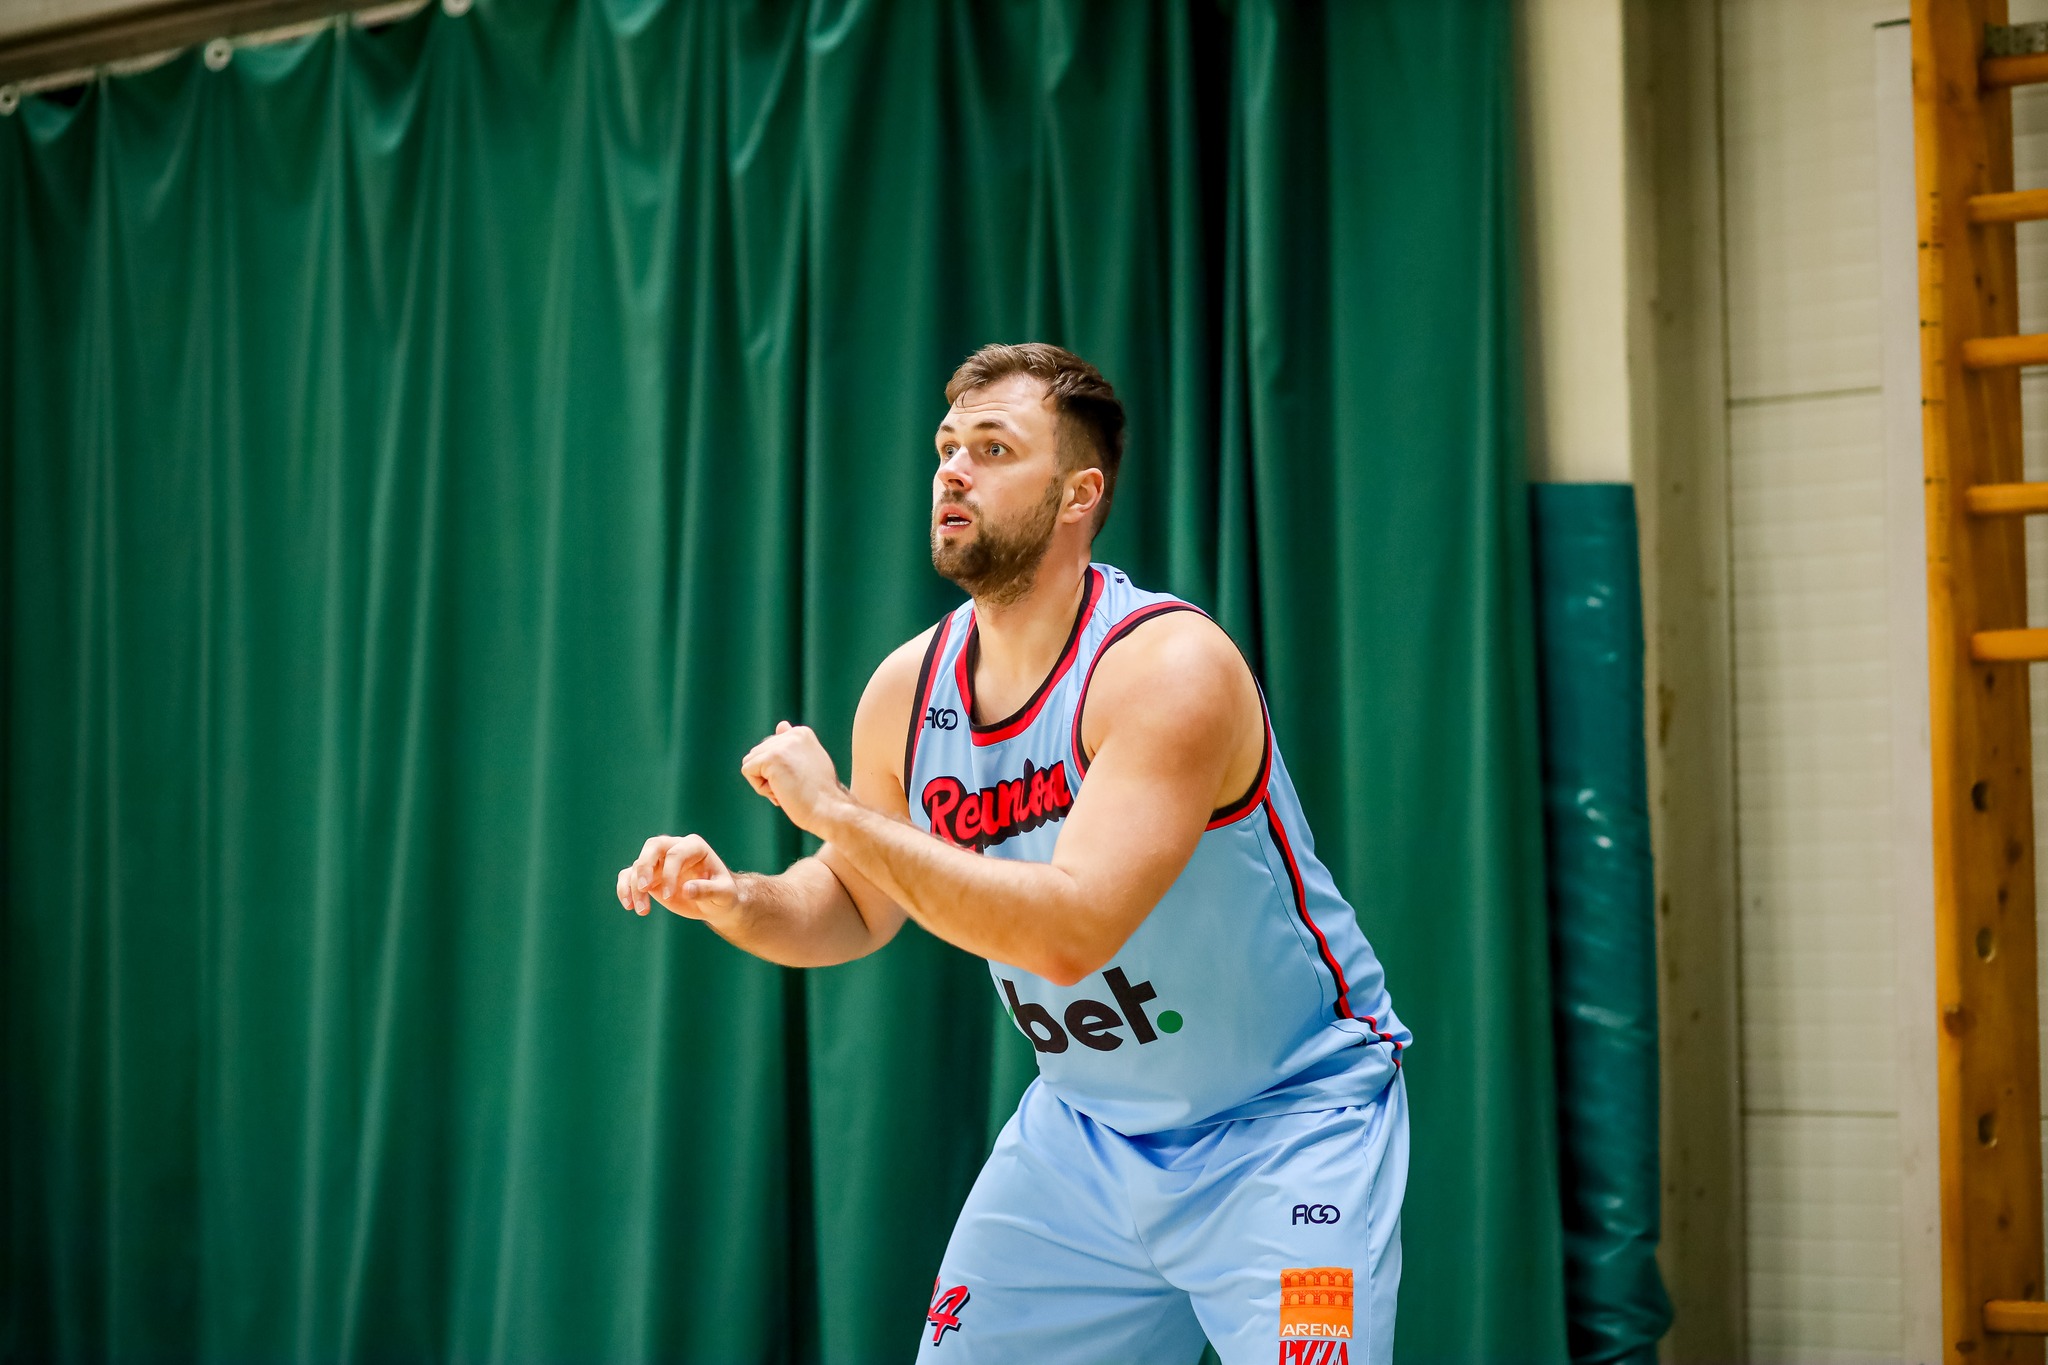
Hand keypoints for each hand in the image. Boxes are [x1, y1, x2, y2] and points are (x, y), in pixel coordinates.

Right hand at [617, 834, 737, 918]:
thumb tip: (687, 889)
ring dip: (634, 886)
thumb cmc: (724, 895)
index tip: (670, 897)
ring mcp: (660, 862)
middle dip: (645, 866)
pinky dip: (624, 888)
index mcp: (695, 847)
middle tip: (643, 888)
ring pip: (638, 864)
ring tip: (641, 910)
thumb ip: (708, 890)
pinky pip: (629, 875)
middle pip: (653, 846)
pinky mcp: (649, 876)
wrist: (716, 903)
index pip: (675, 853)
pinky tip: (628, 905)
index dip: (669, 873)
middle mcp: (675, 848)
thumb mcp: (723, 894)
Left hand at [740, 721, 850, 834]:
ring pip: (750, 763)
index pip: (769, 748)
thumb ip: (792, 745)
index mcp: (801, 733)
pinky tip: (781, 791)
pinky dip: (760, 788)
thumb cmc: (820, 793)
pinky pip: (748, 772)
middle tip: (794, 787)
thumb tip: (781, 725)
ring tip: (788, 788)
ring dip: (764, 782)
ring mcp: (782, 745)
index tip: (800, 779)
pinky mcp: (771, 758)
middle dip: (769, 776)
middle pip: (757, 754)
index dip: (778, 770)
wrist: (830, 810)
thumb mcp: (808, 762)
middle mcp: (792, 734)